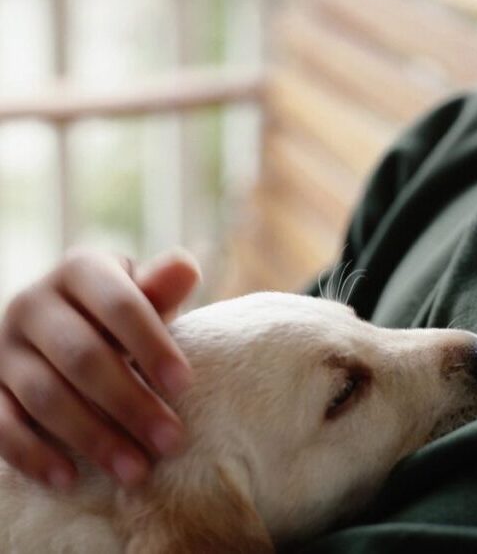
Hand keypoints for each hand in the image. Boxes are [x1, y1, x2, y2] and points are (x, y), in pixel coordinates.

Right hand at [0, 247, 200, 490]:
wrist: (62, 322)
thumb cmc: (118, 310)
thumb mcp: (140, 292)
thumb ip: (160, 287)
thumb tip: (186, 269)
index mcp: (80, 269)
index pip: (119, 305)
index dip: (152, 345)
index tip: (184, 385)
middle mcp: (34, 302)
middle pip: (83, 357)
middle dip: (130, 402)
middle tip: (171, 440)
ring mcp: (4, 346)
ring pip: (45, 396)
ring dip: (93, 437)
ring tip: (137, 470)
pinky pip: (2, 425)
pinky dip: (34, 455)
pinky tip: (70, 480)